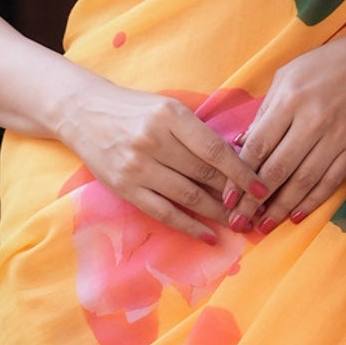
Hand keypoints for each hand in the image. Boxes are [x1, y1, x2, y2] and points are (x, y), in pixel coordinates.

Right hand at [58, 73, 265, 241]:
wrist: (83, 112)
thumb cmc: (135, 109)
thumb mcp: (169, 108)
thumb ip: (199, 133)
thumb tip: (239, 162)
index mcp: (170, 116)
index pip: (215, 150)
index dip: (242, 172)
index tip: (262, 189)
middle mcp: (154, 141)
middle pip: (205, 175)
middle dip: (235, 197)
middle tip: (257, 212)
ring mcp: (137, 167)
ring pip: (188, 197)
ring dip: (218, 214)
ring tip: (240, 224)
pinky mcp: (125, 188)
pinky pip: (164, 212)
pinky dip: (189, 226)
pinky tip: (209, 236)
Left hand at [229, 37, 345, 230]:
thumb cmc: (318, 68)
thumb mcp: (284, 79)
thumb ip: (262, 114)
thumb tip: (242, 147)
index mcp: (290, 101)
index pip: (259, 147)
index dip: (240, 177)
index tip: (228, 199)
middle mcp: (313, 121)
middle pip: (278, 170)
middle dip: (255, 201)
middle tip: (240, 222)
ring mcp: (336, 137)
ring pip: (304, 181)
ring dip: (282, 208)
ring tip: (264, 225)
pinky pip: (330, 181)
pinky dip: (313, 201)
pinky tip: (296, 215)